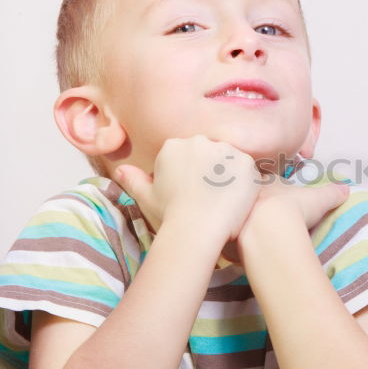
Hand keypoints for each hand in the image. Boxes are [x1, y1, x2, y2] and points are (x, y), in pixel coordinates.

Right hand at [113, 135, 260, 241]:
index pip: (188, 153)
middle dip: (211, 170)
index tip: (193, 191)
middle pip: (210, 152)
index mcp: (174, 146)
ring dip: (229, 174)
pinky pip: (248, 169)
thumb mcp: (147, 196)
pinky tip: (238, 199)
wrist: (197, 227)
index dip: (193, 173)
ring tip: (225, 199)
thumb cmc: (170, 213)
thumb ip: (134, 180)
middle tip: (211, 196)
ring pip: (230, 159)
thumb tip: (119, 171)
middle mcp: (199, 141)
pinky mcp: (246, 161)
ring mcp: (224, 149)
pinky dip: (245, 182)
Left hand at [226, 172, 349, 263]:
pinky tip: (245, 252)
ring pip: (234, 218)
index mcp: (263, 184)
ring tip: (250, 235)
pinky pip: (229, 241)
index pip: (260, 180)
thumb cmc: (295, 208)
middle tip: (258, 215)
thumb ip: (331, 192)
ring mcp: (235, 217)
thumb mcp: (318, 199)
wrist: (271, 229)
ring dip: (240, 225)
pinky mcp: (229, 238)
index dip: (265, 186)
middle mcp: (245, 198)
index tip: (272, 196)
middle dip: (248, 205)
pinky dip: (235, 246)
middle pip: (244, 199)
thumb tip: (346, 189)